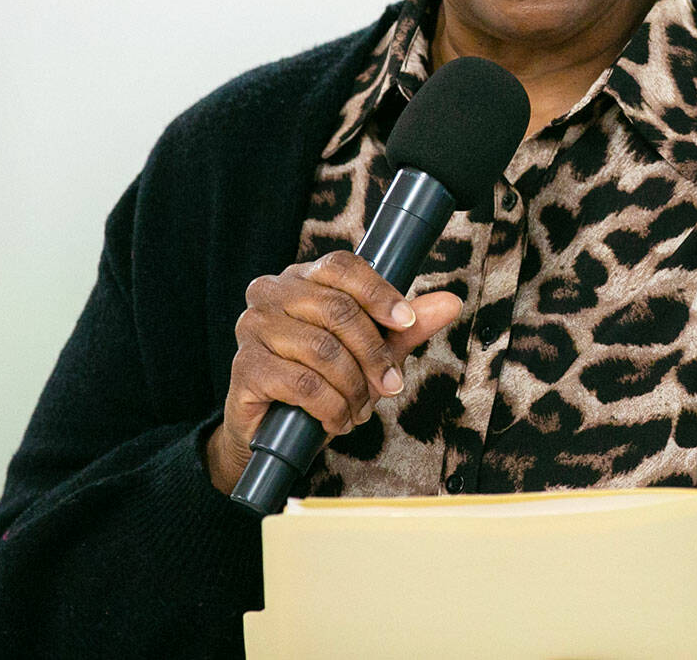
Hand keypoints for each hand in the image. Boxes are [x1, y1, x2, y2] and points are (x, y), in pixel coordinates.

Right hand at [203, 251, 463, 494]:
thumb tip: (451, 303)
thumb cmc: (323, 378)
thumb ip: (407, 326)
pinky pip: (303, 384)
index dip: (380, 293)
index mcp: (303, 277)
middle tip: (390, 386)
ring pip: (323, 351)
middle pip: (338, 310)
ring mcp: (253, 328)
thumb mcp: (371, 349)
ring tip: (361, 409)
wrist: (272, 429)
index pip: (344, 267)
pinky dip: (331, 407)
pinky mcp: (245, 368)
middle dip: (374, 354)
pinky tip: (337, 420)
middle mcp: (271, 293)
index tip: (408, 322)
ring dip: (354, 388)